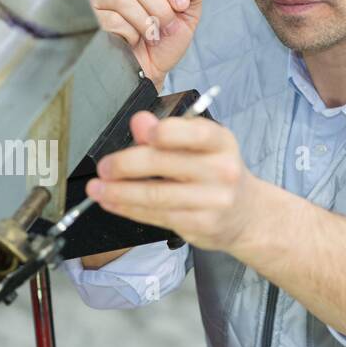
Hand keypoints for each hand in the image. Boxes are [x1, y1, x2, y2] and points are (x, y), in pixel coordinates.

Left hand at [83, 109, 261, 253]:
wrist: (246, 215)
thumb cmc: (216, 174)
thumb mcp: (199, 147)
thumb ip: (168, 134)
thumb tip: (140, 122)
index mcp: (220, 142)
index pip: (195, 133)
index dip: (165, 132)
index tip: (140, 132)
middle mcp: (222, 170)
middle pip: (165, 164)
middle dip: (126, 164)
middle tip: (104, 166)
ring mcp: (213, 200)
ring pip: (156, 195)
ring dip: (119, 192)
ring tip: (98, 188)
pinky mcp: (201, 225)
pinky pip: (157, 216)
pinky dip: (129, 209)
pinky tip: (113, 202)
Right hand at [90, 0, 205, 90]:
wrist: (150, 72)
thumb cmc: (164, 44)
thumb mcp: (187, 17)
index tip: (182, 5)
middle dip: (160, 7)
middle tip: (167, 25)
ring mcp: (102, 2)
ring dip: (145, 22)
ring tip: (152, 36)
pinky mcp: (95, 22)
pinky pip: (113, 20)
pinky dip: (130, 34)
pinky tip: (134, 41)